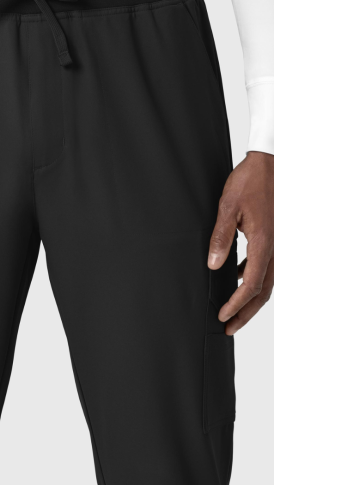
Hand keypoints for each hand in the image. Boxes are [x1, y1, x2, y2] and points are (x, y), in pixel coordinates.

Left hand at [208, 151, 273, 334]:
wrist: (268, 163)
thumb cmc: (249, 181)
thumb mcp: (227, 208)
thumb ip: (220, 238)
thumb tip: (213, 265)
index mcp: (264, 243)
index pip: (251, 284)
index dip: (236, 304)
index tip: (222, 316)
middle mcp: (275, 248)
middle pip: (263, 291)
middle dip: (246, 312)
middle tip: (229, 327)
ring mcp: (277, 243)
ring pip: (266, 280)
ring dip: (250, 298)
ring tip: (232, 309)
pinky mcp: (273, 237)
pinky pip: (265, 265)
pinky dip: (252, 277)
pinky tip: (236, 276)